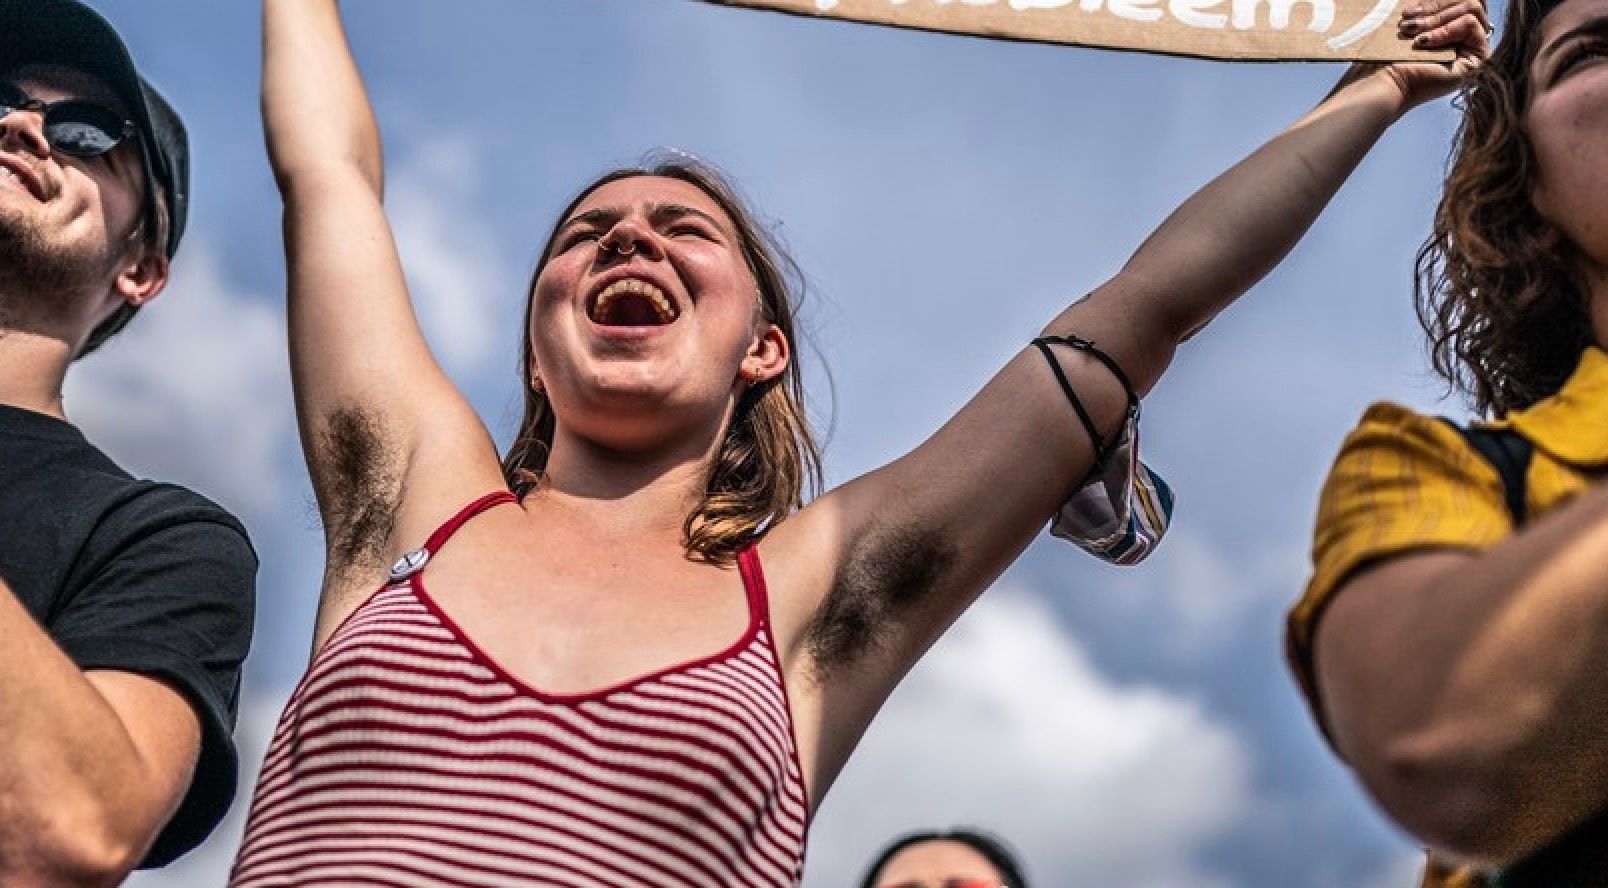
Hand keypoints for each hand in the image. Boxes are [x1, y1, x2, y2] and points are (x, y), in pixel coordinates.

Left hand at [1334, 0, 1491, 112]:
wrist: (1383, 84)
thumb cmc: (1387, 56)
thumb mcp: (1412, 19)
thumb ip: (1431, 6)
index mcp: (1451, 26)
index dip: (1436, 0)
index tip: (1406, 11)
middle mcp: (1466, 37)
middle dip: (1436, 7)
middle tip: (1407, 23)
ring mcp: (1474, 47)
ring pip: (1471, 8)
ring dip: (1437, 18)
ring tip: (1412, 33)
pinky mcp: (1478, 59)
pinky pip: (1470, 24)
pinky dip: (1445, 29)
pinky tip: (1423, 43)